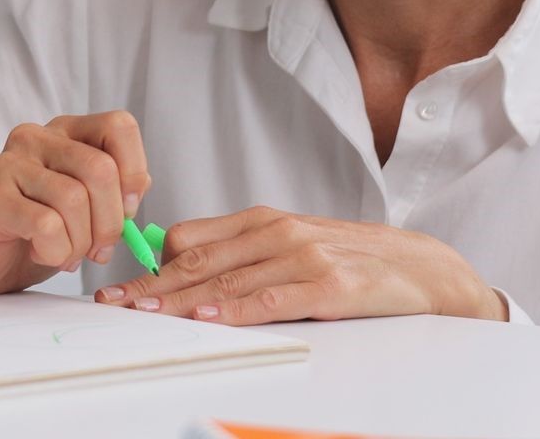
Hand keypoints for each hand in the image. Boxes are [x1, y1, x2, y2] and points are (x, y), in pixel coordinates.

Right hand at [0, 111, 150, 297]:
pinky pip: (47, 225)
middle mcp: (35, 138)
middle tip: (98, 249)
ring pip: (75, 199)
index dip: (134, 169)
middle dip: (110, 222)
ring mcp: (10, 165)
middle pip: (101, 169)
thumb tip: (140, 184)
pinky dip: (56, 251)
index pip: (118, 125)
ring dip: (81, 243)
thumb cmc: (30, 233)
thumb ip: (113, 190)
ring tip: (66, 254)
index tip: (128, 208)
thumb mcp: (83, 209)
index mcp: (64, 133)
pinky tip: (43, 254)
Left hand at [93, 206, 505, 324]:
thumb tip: (182, 268)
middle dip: (152, 286)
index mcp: (262, 221)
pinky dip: (240, 309)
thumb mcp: (291, 246)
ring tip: (146, 313)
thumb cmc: (352, 258)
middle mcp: (278, 232)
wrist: (424, 267)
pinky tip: (212, 318)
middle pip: (199, 261)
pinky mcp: (333, 286)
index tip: (117, 289)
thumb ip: (242, 253)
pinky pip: (276, 298)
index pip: (189, 240)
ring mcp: (305, 256)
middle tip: (115, 305)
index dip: (149, 266)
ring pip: (230, 279)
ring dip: (183, 299)